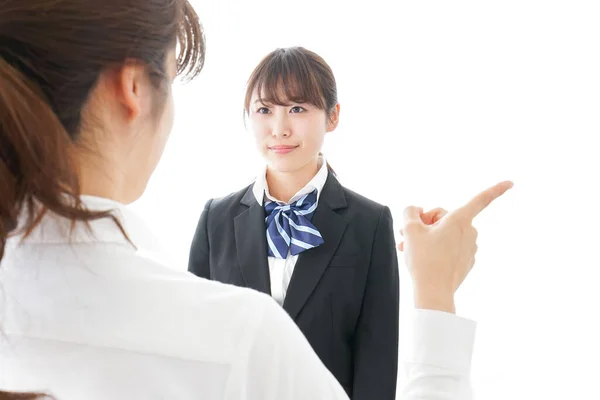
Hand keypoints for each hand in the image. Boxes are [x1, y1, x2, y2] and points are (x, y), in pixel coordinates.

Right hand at [398, 181, 512, 312]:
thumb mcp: (409, 229)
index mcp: (460, 220)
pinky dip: (437, 249)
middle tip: (407, 234)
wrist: (433, 293)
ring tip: (410, 248)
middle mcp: (469, 232)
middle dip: (426, 223)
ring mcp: (470, 248)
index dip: (496, 189)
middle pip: (446, 217)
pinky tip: (423, 258)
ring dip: (429, 237)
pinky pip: (450, 247)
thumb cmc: (424, 259)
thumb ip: (410, 212)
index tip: (511, 182)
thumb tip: (416, 211)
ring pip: (446, 233)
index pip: (481, 200)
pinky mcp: (466, 262)